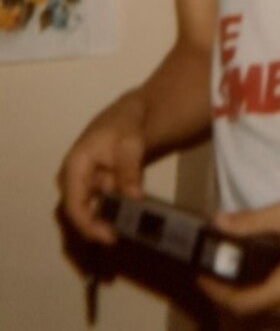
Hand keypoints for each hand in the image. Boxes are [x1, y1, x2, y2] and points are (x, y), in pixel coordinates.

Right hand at [56, 93, 146, 243]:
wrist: (130, 115)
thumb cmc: (126, 125)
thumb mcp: (131, 143)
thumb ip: (129, 170)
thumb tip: (133, 197)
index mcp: (74, 165)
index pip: (74, 205)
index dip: (89, 226)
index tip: (110, 238)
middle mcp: (72, 179)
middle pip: (77, 214)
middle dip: (96, 228)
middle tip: (122, 237)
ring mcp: (81, 185)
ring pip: (87, 213)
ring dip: (105, 222)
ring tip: (128, 229)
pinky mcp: (92, 189)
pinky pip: (98, 208)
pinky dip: (112, 215)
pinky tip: (129, 219)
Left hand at [197, 198, 279, 327]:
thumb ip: (251, 222)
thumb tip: (218, 223)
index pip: (241, 304)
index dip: (215, 292)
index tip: (200, 274)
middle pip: (248, 317)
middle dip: (224, 301)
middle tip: (209, 276)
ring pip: (262, 320)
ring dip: (241, 306)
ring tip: (225, 280)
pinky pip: (276, 316)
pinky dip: (258, 305)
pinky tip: (251, 284)